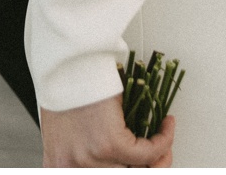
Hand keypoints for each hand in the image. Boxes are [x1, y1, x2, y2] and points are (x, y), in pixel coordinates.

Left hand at [41, 95, 173, 166]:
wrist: (61, 62)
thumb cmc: (61, 86)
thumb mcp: (63, 129)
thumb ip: (81, 151)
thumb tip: (114, 159)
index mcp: (60, 165)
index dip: (127, 168)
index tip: (142, 162)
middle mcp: (75, 168)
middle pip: (123, 173)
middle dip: (149, 164)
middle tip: (158, 150)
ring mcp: (92, 159)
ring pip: (140, 168)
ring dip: (159, 153)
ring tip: (162, 138)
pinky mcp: (110, 144)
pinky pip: (150, 152)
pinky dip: (164, 140)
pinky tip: (166, 126)